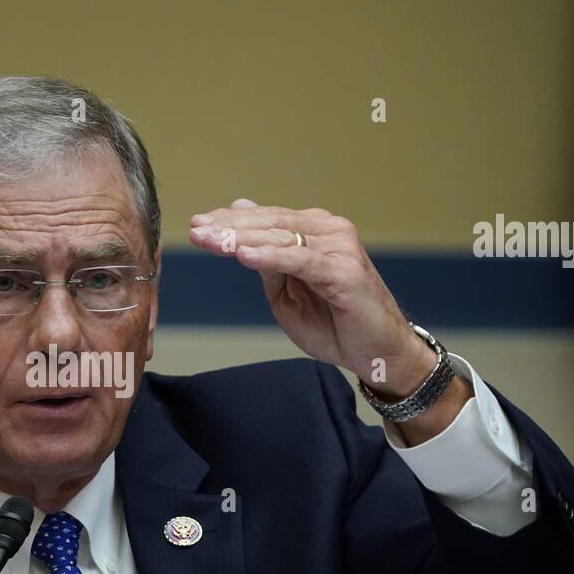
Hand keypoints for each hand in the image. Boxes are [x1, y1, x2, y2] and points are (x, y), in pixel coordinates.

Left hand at [188, 199, 431, 395]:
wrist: (376, 353)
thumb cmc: (334, 324)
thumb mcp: (286, 291)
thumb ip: (265, 258)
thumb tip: (239, 223)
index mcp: (314, 232)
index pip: (266, 220)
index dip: (230, 221)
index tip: (198, 226)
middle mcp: (329, 231)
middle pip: (270, 224)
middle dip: (230, 227)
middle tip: (198, 231)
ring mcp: (339, 248)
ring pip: (282, 238)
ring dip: (243, 239)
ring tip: (212, 241)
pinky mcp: (345, 272)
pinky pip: (301, 261)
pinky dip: (271, 257)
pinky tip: (244, 256)